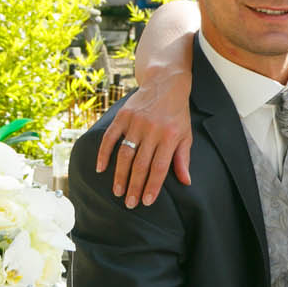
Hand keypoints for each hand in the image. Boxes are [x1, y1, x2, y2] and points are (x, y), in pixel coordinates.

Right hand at [95, 70, 194, 206]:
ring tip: (117, 192)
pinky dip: (104, 153)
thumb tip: (186, 182)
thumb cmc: (177, 112)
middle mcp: (152, 131)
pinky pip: (110, 137)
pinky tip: (101, 168)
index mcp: (170, 137)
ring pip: (125, 154)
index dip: (152, 186)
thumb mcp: (186, 134)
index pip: (160, 167)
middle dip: (134, 186)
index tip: (146, 202)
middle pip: (141, 164)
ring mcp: (136, 123)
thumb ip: (183, 158)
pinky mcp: (123, 116)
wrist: (165, 83)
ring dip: (120, 175)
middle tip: (129, 203)